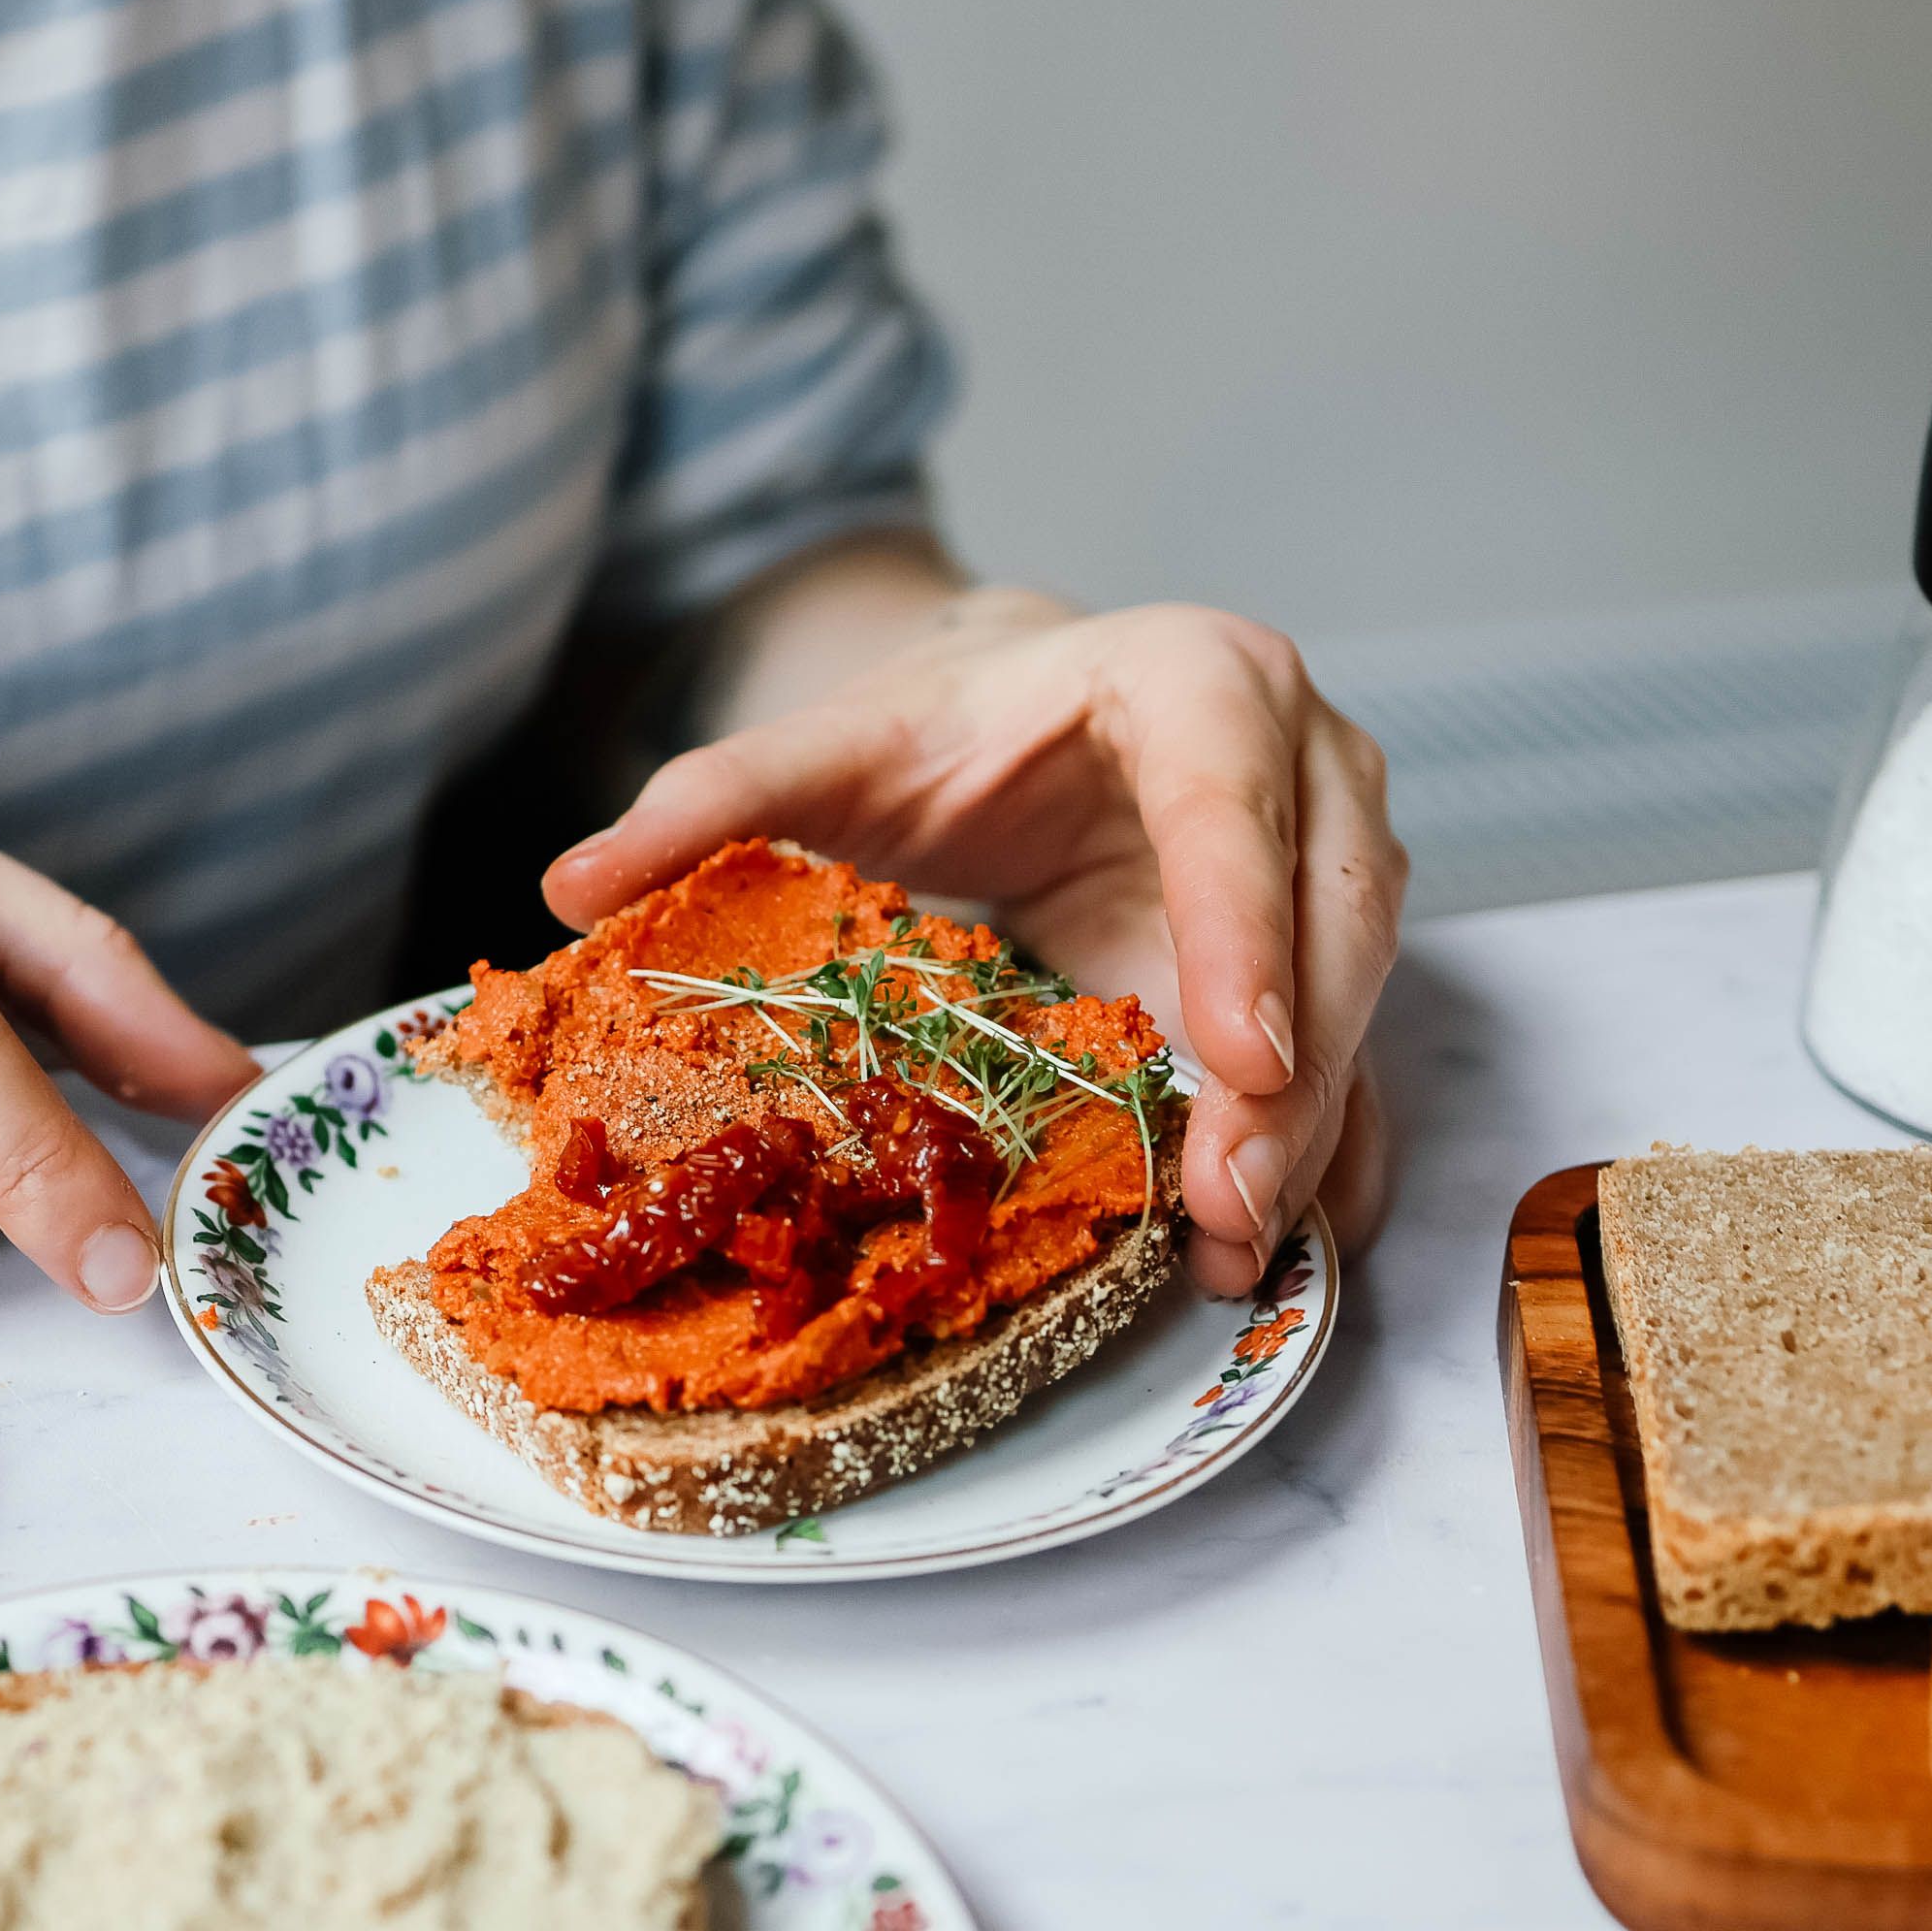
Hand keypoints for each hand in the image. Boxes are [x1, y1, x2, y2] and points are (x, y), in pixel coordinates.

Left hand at [544, 594, 1404, 1296]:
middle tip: (1229, 1202)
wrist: (1028, 715)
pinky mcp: (1326, 952)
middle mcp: (1301, 758)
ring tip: (1235, 1249)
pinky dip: (1317, 1153)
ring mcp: (1335, 856)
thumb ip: (711, 799)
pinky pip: (1351, 1057)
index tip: (1238, 1056)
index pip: (1233, 802)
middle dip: (1294, 1069)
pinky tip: (1261, 1246)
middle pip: (1332, 915)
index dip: (1243, 928)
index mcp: (1193, 681)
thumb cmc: (944, 733)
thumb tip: (571, 884)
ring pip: (1360, 994)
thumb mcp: (829, 750)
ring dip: (1312, 1130)